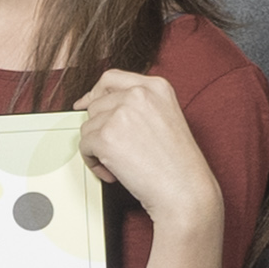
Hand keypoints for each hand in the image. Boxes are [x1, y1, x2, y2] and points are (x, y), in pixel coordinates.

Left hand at [75, 66, 221, 233]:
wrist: (184, 189)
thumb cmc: (178, 163)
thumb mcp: (165, 117)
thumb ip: (138, 106)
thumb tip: (98, 104)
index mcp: (156, 86)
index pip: (111, 78)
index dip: (95, 92)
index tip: (85, 104)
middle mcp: (138, 94)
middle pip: (96, 105)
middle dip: (100, 129)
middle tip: (117, 151)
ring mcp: (121, 113)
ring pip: (88, 126)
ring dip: (97, 148)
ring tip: (119, 164)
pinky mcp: (106, 136)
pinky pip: (84, 146)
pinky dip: (93, 163)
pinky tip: (113, 172)